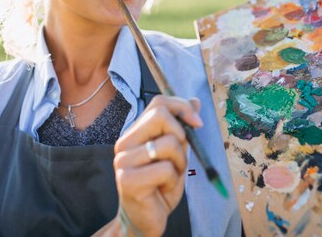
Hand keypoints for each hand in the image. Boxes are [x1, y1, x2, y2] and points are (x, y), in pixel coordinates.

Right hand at [113, 96, 201, 236]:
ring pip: (168, 143)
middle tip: (180, 157)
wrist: (144, 220)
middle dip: (182, 135)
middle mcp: (124, 143)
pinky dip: (173, 180)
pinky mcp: (128, 180)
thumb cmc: (160, 186)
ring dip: (179, 163)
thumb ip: (182, 129)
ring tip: (170, 177)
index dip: (182, 107)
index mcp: (135, 133)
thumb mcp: (176, 154)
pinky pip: (165, 169)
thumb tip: (195, 101)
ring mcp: (123, 161)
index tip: (197, 123)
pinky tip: (163, 189)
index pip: (158, 103)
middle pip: (160, 115)